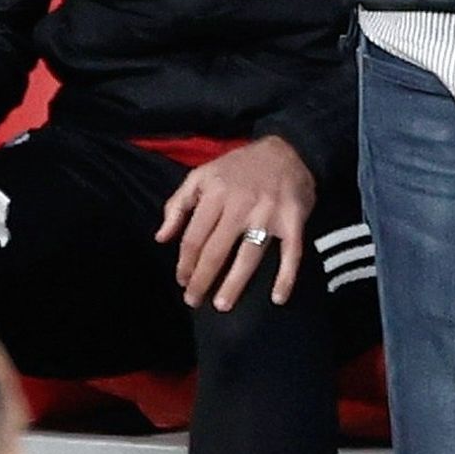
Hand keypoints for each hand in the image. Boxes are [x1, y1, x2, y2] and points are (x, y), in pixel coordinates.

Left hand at [156, 137, 317, 311]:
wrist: (288, 149)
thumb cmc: (239, 166)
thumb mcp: (202, 175)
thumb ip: (178, 205)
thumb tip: (161, 238)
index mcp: (215, 193)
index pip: (194, 237)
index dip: (185, 263)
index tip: (182, 281)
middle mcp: (240, 205)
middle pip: (216, 251)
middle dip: (202, 280)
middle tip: (194, 301)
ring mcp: (268, 214)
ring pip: (248, 256)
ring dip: (234, 284)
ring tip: (222, 305)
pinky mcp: (293, 220)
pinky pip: (290, 253)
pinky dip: (286, 277)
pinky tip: (278, 297)